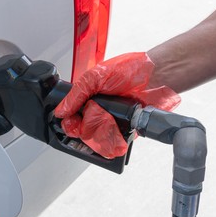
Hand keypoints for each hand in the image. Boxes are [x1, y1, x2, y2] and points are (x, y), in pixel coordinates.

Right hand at [54, 52, 180, 158]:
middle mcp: (96, 113)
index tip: (72, 122)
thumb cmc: (127, 71)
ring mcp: (109, 124)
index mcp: (86, 100)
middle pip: (81, 132)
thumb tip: (60, 111)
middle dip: (87, 126)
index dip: (69, 123)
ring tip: (109, 121)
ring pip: (95, 141)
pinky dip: (112, 143)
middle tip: (95, 115)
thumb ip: (75, 95)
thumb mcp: (94, 77)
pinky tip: (117, 134)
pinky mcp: (123, 132)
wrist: (155, 78)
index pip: (70, 119)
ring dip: (100, 134)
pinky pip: (112, 145)